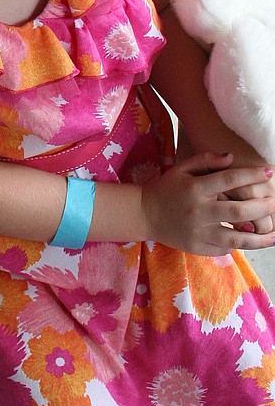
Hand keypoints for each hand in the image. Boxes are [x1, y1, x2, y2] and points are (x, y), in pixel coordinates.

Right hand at [142, 150, 274, 254]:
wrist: (144, 214)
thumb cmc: (167, 188)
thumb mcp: (181, 169)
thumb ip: (206, 160)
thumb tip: (232, 157)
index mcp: (195, 188)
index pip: (229, 180)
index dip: (251, 176)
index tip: (269, 174)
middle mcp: (198, 211)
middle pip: (239, 210)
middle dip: (263, 207)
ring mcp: (198, 232)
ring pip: (237, 238)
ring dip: (260, 238)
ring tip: (274, 235)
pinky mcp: (197, 247)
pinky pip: (225, 248)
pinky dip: (239, 245)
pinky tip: (251, 241)